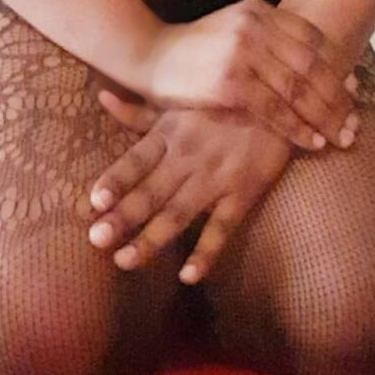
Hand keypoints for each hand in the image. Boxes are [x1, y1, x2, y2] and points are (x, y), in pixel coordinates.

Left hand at [86, 108, 293, 284]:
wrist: (280, 103)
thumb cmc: (221, 103)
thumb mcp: (179, 103)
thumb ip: (138, 112)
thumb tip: (101, 98)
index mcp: (169, 133)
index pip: (136, 160)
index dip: (115, 179)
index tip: (93, 201)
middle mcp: (188, 157)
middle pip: (151, 191)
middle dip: (123, 216)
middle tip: (96, 240)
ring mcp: (216, 178)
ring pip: (179, 213)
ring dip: (151, 239)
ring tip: (124, 261)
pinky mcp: (243, 193)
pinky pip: (223, 228)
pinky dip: (207, 253)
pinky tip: (188, 276)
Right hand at [136, 0, 359, 151]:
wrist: (147, 56)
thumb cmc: (192, 50)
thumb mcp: (232, 29)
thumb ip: (268, 39)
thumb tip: (312, 63)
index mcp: (258, 10)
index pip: (313, 38)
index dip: (337, 66)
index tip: (354, 89)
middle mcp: (254, 27)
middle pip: (312, 65)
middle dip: (338, 97)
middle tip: (355, 122)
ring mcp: (242, 54)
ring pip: (298, 90)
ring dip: (325, 117)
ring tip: (341, 137)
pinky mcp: (229, 83)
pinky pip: (275, 110)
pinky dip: (297, 128)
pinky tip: (312, 142)